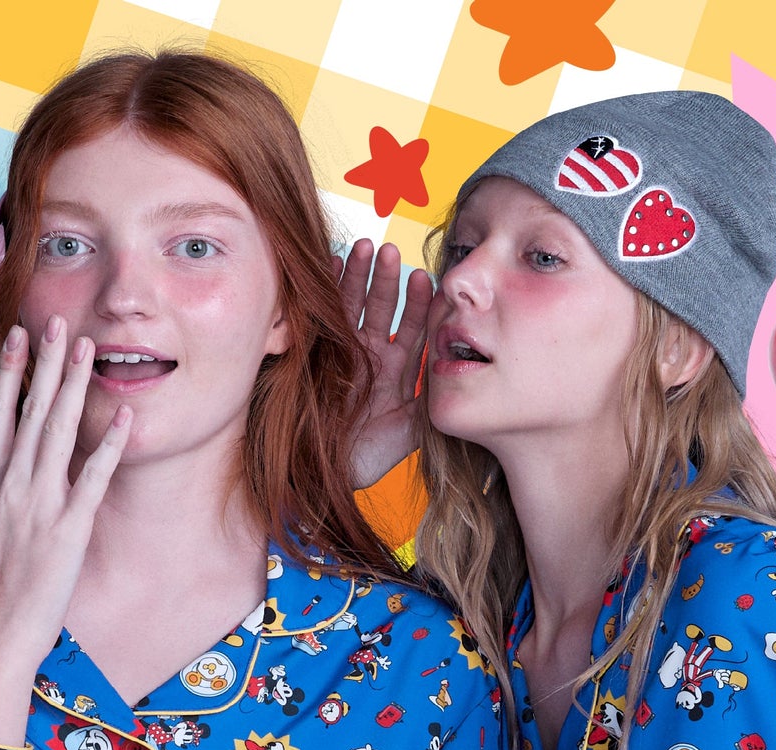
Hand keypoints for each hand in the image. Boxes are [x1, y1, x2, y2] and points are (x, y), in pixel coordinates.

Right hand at [0, 316, 132, 745]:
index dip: (9, 370)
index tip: (18, 334)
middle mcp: (10, 484)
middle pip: (30, 412)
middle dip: (46, 365)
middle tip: (61, 322)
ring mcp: (40, 504)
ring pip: (58, 433)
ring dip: (75, 388)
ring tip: (89, 350)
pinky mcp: (69, 529)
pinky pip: (91, 478)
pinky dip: (107, 446)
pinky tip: (121, 417)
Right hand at [333, 240, 433, 490]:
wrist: (325, 475)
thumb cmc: (368, 458)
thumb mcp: (409, 433)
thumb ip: (431, 405)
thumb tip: (457, 380)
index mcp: (397, 369)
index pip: (415, 328)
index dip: (420, 305)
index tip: (426, 281)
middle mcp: (372, 355)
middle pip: (383, 308)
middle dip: (387, 280)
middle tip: (392, 251)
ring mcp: (344, 352)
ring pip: (354, 306)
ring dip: (359, 275)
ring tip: (366, 247)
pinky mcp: (318, 355)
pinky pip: (323, 317)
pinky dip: (327, 292)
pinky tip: (331, 266)